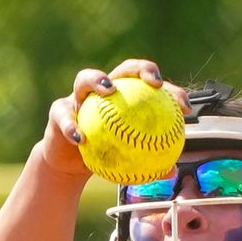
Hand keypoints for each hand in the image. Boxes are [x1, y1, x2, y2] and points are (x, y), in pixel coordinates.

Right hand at [39, 59, 191, 177]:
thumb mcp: (128, 161)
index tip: (184, 107)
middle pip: (123, 69)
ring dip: (98, 80)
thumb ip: (148, 163)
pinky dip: (72, 125)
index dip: (171, 90)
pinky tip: (80, 138)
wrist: (70, 164)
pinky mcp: (58, 111)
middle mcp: (103, 91)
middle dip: (140, 69)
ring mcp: (78, 97)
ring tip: (110, 90)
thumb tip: (171, 171)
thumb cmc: (103, 156)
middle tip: (154, 82)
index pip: (151, 87)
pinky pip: (64, 115)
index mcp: (125, 97)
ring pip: (86, 78)